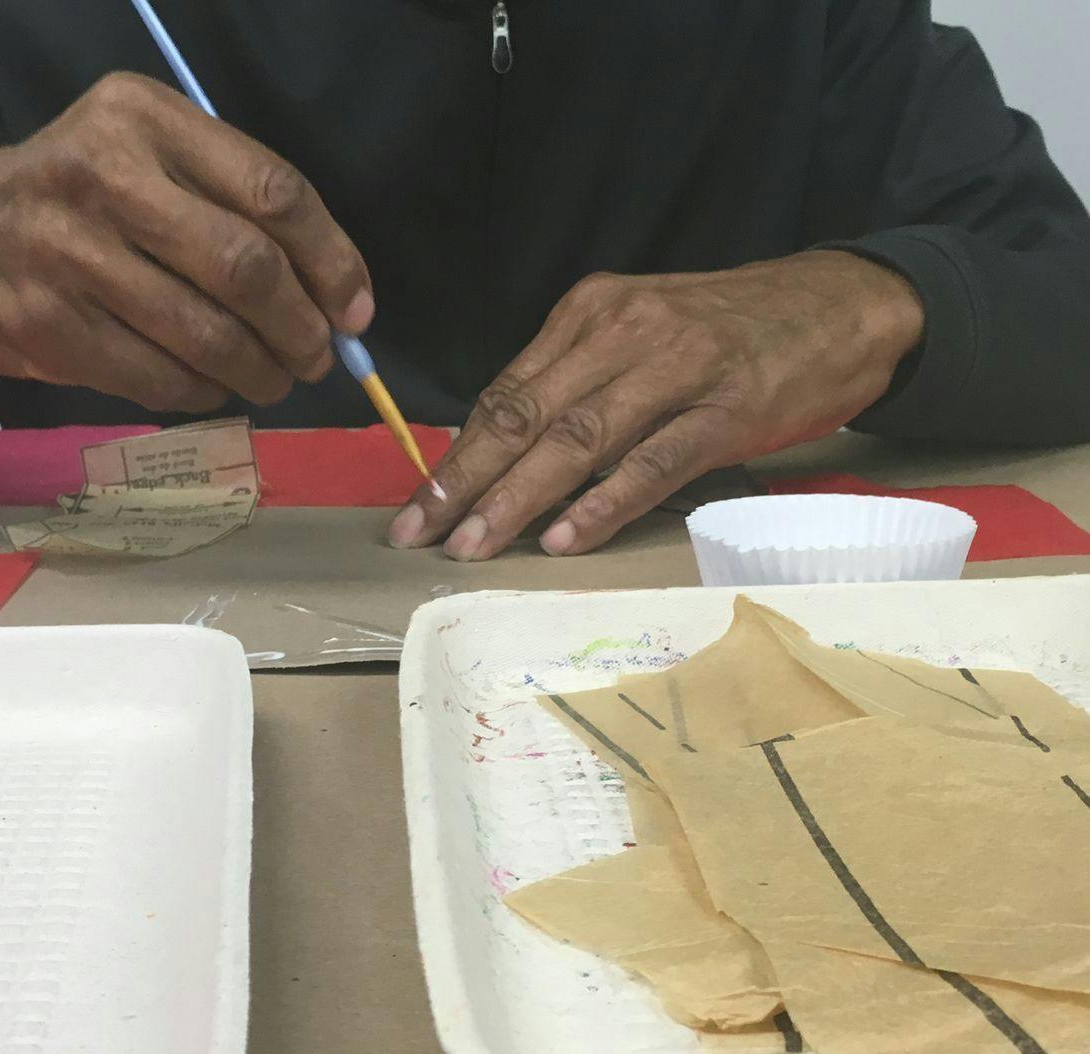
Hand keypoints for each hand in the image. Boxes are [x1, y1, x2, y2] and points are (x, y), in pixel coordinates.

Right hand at [0, 72, 372, 411]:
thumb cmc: (64, 197)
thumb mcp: (137, 155)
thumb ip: (225, 201)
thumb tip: (334, 294)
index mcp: (142, 117)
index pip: (271, 191)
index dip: (332, 261)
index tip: (356, 310)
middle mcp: (103, 174)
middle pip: (246, 267)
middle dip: (301, 328)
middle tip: (317, 357)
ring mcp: (67, 253)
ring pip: (205, 334)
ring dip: (259, 372)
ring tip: (273, 380)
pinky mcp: (46, 326)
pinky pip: (156, 378)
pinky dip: (200, 394)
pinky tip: (210, 389)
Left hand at [389, 251, 923, 558]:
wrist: (838, 304)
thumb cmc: (726, 329)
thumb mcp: (638, 330)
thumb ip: (575, 379)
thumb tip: (502, 450)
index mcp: (591, 313)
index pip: (506, 390)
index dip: (457, 453)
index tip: (417, 505)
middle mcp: (622, 333)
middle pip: (526, 415)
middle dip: (465, 480)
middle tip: (420, 534)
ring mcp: (676, 370)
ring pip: (577, 440)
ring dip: (518, 499)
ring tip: (475, 545)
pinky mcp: (727, 410)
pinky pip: (652, 463)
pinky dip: (605, 504)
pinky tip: (565, 538)